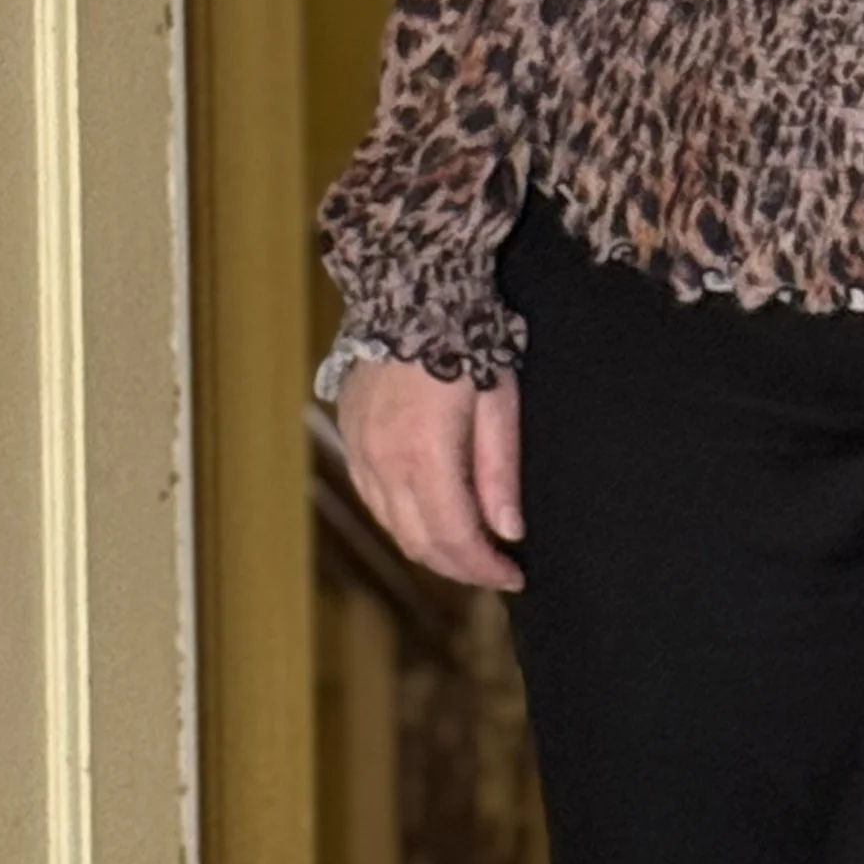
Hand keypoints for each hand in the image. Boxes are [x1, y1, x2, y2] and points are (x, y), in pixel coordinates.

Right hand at [336, 357, 525, 592]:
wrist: (410, 287)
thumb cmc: (467, 338)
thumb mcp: (499, 398)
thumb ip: (500, 469)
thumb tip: (508, 531)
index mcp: (424, 454)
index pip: (453, 537)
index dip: (484, 568)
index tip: (514, 577)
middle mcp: (383, 461)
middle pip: (419, 542)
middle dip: (460, 566)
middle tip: (495, 569)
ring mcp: (359, 450)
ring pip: (392, 525)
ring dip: (430, 546)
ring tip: (468, 546)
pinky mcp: (348, 436)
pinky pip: (373, 497)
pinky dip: (402, 517)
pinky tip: (429, 512)